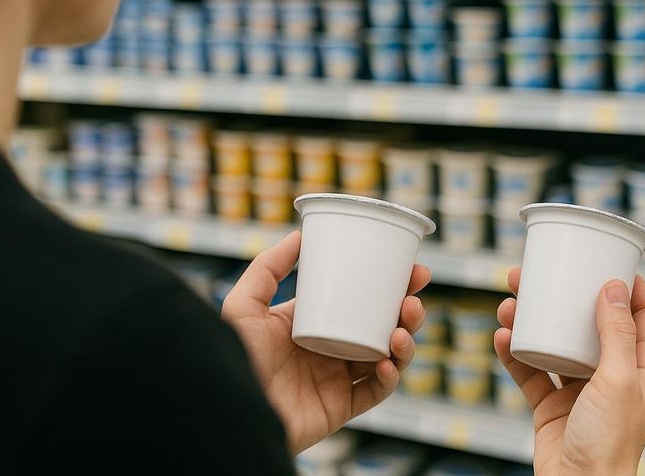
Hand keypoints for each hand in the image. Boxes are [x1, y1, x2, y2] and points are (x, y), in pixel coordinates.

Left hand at [222, 231, 430, 453]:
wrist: (229, 409)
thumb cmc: (232, 356)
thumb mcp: (244, 304)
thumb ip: (267, 268)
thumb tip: (300, 235)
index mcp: (315, 323)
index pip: (361, 300)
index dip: (390, 286)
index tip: (412, 270)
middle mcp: (331, 349)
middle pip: (382, 327)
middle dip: (407, 311)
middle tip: (415, 296)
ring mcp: (337, 379)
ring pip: (386, 358)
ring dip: (405, 342)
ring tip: (403, 328)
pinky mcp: (340, 408)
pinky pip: (374, 392)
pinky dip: (388, 377)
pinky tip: (387, 362)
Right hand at [495, 271, 644, 475]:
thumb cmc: (610, 443)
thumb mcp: (619, 380)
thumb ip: (617, 333)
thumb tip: (614, 286)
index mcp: (643, 369)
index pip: (643, 316)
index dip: (628, 286)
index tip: (605, 260)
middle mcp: (613, 375)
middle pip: (590, 322)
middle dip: (565, 296)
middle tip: (538, 274)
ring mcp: (580, 389)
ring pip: (556, 342)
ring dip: (533, 320)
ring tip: (510, 302)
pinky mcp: (551, 404)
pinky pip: (531, 370)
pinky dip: (515, 352)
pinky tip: (502, 337)